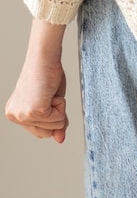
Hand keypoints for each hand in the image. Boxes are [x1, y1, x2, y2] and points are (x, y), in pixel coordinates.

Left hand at [5, 21, 68, 142]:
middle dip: (54, 115)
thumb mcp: (50, 102)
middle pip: (45, 134)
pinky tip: (51, 92)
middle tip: (49, 95)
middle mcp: (15, 116)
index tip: (48, 99)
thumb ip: (54, 123)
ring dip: (58, 108)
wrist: (44, 57)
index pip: (39, 132)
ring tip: (49, 92)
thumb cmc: (47, 73)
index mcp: (15, 113)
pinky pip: (58, 119)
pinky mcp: (34, 111)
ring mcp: (23, 115)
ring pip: (54, 127)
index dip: (51, 118)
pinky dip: (61, 105)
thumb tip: (60, 140)